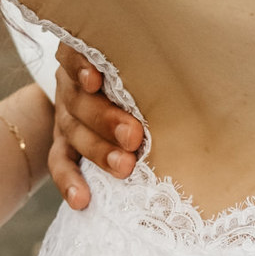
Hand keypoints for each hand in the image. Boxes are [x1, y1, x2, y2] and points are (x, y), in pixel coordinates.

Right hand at [47, 43, 143, 209]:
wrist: (106, 93)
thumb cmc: (141, 70)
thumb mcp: (140, 59)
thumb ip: (152, 62)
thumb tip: (194, 65)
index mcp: (88, 56)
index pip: (74, 55)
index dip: (81, 67)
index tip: (97, 80)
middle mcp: (73, 85)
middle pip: (80, 101)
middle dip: (106, 120)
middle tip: (133, 136)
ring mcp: (66, 116)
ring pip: (74, 133)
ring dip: (98, 152)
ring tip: (123, 167)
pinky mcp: (63, 144)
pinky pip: (60, 163)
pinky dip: (69, 182)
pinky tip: (82, 200)